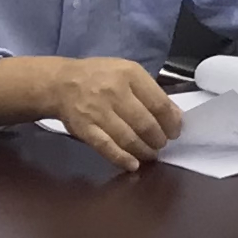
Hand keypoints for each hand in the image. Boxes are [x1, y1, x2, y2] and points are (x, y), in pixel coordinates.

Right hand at [35, 55, 182, 168]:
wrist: (61, 83)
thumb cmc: (100, 77)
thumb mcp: (128, 72)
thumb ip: (151, 91)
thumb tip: (175, 116)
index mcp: (129, 74)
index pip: (159, 103)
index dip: (171, 122)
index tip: (176, 131)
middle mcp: (114, 92)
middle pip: (146, 123)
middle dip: (159, 139)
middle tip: (162, 144)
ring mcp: (97, 111)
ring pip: (129, 138)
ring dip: (144, 150)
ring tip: (151, 154)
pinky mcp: (84, 128)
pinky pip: (107, 147)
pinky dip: (122, 159)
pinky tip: (133, 164)